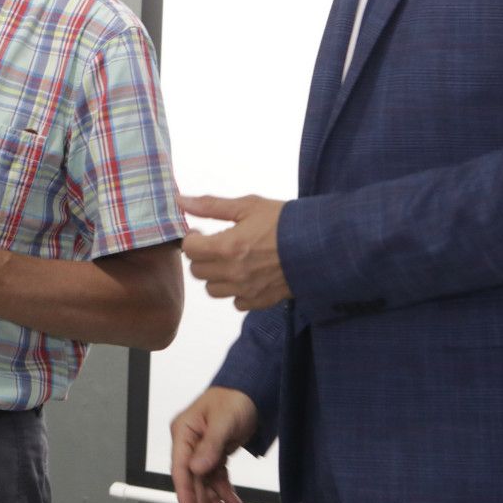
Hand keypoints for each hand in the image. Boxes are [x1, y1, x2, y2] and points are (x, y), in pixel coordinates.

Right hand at [169, 386, 258, 502]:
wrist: (253, 390)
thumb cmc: (235, 397)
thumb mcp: (224, 421)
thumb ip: (211, 446)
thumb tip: (197, 467)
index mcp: (184, 431)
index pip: (181, 467)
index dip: (184, 492)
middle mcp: (191, 442)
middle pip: (193, 480)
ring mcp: (203, 449)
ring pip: (205, 483)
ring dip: (216, 501)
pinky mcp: (215, 453)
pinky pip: (217, 478)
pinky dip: (225, 492)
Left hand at [180, 194, 289, 310]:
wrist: (322, 244)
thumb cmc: (285, 221)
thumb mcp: (248, 205)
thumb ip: (210, 205)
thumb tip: (181, 200)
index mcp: (227, 246)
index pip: (189, 250)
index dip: (192, 238)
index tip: (202, 232)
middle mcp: (233, 272)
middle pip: (197, 271)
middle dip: (202, 256)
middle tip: (216, 244)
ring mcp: (246, 289)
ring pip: (212, 289)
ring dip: (216, 275)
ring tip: (231, 260)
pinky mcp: (260, 301)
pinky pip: (235, 301)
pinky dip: (236, 290)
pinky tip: (248, 274)